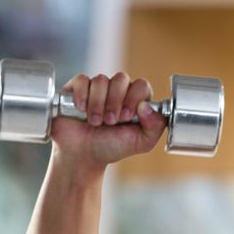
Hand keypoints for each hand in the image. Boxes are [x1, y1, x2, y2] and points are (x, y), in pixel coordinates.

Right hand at [51, 72, 167, 169]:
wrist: (83, 155)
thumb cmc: (112, 147)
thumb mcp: (141, 142)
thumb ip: (155, 126)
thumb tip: (147, 105)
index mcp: (136, 100)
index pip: (141, 85)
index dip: (134, 98)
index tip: (127, 117)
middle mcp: (118, 91)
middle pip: (121, 78)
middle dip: (115, 102)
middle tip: (110, 121)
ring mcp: (98, 88)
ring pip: (101, 80)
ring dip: (98, 104)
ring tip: (95, 122)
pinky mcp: (77, 88)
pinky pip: (82, 80)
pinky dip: (82, 95)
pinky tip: (82, 110)